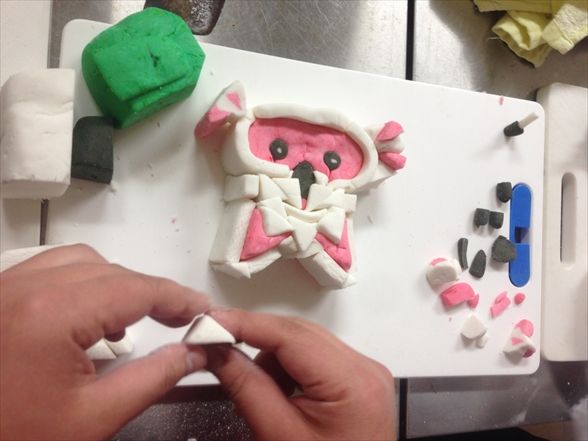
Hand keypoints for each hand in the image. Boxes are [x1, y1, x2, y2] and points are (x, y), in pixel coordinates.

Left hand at [0, 245, 209, 440]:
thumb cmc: (16, 437)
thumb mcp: (94, 418)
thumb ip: (153, 378)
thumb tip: (194, 353)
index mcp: (52, 315)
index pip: (135, 289)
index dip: (178, 298)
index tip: (204, 311)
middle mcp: (26, 286)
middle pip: (111, 271)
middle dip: (151, 292)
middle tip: (181, 319)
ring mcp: (5, 287)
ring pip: (80, 262)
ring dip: (117, 283)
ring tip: (137, 316)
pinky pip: (49, 269)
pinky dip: (82, 282)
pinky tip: (90, 315)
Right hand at [205, 309, 395, 440]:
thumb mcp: (278, 435)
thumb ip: (246, 387)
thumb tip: (216, 349)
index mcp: (351, 381)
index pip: (290, 335)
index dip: (245, 323)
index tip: (210, 322)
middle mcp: (364, 367)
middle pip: (298, 333)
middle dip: (256, 341)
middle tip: (217, 349)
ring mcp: (365, 371)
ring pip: (304, 342)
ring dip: (273, 359)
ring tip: (261, 397)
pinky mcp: (359, 379)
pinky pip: (315, 357)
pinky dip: (289, 369)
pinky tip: (281, 397)